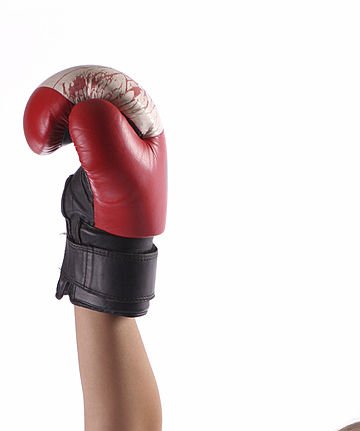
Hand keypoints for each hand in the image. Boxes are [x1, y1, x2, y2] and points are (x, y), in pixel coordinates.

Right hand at [24, 65, 166, 315]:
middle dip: (56, 102)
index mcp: (144, 119)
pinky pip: (60, 115)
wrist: (116, 240)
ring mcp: (105, 125)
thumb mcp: (123, 178)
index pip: (109, 85)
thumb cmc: (129, 212)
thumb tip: (83, 110)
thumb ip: (106, 141)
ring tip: (39, 144)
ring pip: (67, 98)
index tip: (58, 117)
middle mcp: (127, 116)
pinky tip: (43, 144)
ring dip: (47, 113)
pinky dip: (47, 124)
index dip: (78, 91)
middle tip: (40, 136)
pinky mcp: (86, 137)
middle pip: (84, 85)